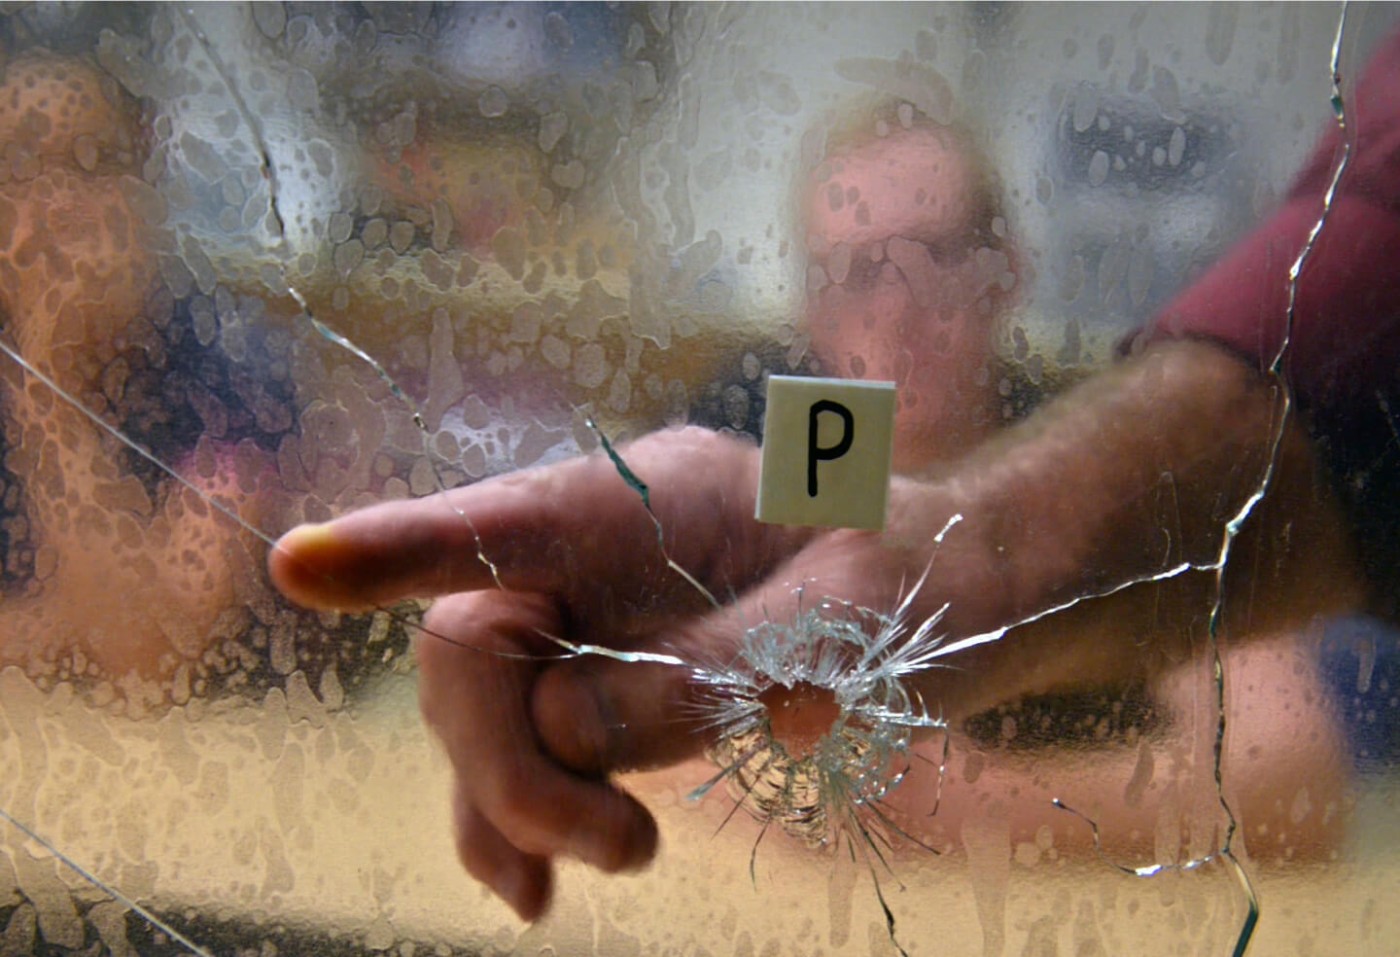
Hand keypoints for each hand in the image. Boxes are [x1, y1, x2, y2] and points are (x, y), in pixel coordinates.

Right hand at [268, 427, 892, 916]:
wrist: (960, 595)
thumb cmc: (915, 580)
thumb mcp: (831, 628)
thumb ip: (693, 677)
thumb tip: (556, 730)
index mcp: (649, 497)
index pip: (501, 520)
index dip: (393, 548)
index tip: (296, 565)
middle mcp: (597, 552)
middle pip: (475, 646)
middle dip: (511, 758)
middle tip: (617, 849)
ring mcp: (594, 617)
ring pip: (493, 712)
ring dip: (524, 800)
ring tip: (618, 860)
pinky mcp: (611, 679)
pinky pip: (532, 748)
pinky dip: (522, 817)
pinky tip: (534, 889)